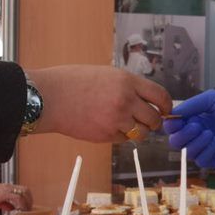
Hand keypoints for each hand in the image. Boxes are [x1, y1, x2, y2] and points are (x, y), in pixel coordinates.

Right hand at [0, 183, 32, 211]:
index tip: (28, 205)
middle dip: (30, 199)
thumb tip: (13, 209)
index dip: (28, 197)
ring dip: (27, 202)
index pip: (23, 189)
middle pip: (26, 190)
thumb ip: (7, 205)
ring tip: (26, 210)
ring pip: (23, 193)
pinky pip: (18, 198)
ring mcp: (7, 189)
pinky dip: (21, 204)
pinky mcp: (5, 193)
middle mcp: (9, 186)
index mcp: (8, 187)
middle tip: (29, 208)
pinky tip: (20, 210)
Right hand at [29, 65, 171, 142]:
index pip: (160, 95)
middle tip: (148, 120)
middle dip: (154, 121)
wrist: (48, 98)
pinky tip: (108, 126)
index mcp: (126, 81)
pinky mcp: (106, 135)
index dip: (166, 105)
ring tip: (127, 124)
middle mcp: (125, 100)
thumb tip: (145, 98)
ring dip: (139, 131)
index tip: (166, 109)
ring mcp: (116, 119)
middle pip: (155, 118)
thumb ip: (126, 85)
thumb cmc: (71, 82)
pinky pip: (124, 139)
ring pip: (142, 133)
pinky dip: (121, 136)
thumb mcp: (104, 74)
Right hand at [163, 90, 214, 168]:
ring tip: (212, 132)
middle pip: (175, 142)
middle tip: (198, 125)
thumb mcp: (212, 99)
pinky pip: (202, 160)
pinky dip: (208, 150)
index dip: (171, 124)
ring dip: (197, 142)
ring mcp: (205, 148)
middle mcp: (196, 135)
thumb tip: (172, 114)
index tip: (179, 119)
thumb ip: (191, 105)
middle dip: (183, 134)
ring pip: (187, 153)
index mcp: (193, 120)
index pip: (172, 127)